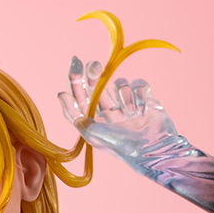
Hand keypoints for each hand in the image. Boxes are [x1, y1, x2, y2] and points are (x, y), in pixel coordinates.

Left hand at [59, 57, 194, 177]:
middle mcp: (108, 111)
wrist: (152, 150)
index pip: (81, 97)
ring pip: (119, 83)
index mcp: (95, 121)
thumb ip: (76, 116)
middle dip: (94, 73)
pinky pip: (138, 84)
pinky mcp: (144, 98)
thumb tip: (61, 94)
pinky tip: (142, 111)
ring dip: (123, 95)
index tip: (75, 63)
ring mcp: (126, 104)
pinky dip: (139, 95)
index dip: (76, 79)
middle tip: (93, 66)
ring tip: (130, 112)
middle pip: (97, 85)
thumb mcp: (93, 135)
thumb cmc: (120, 146)